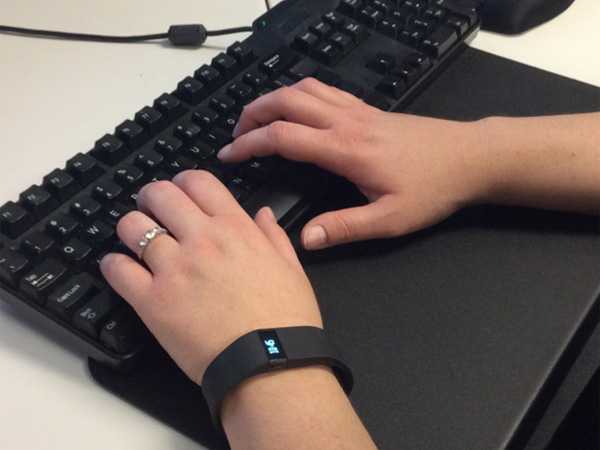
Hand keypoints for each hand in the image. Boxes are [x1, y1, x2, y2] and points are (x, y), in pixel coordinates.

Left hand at [100, 171, 322, 383]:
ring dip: (131, 228)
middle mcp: (202, 241)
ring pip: (133, 227)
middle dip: (151, 197)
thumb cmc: (285, 320)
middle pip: (160, 195)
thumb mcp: (291, 268)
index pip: (198, 182)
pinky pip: (118, 269)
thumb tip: (263, 213)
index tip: (178, 190)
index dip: (182, 181)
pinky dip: (113, 265)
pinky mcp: (153, 301)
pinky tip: (120, 268)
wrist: (269, 363)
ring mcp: (174, 268)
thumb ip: (273, 235)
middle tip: (150, 207)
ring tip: (135, 238)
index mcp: (236, 229)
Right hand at [218, 78, 488, 249]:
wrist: (470, 157)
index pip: (284, 137)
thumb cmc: (434, 188)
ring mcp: (358, 111)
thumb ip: (344, 228)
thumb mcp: (390, 219)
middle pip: (287, 101)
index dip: (250, 144)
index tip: (229, 155)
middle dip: (253, 113)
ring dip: (274, 98)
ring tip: (257, 118)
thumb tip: (304, 239)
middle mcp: (347, 122)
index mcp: (346, 150)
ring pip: (304, 89)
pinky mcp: (368, 109)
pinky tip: (297, 109)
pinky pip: (325, 90)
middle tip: (235, 133)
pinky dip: (300, 93)